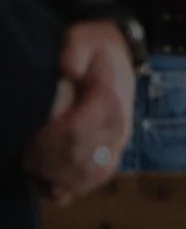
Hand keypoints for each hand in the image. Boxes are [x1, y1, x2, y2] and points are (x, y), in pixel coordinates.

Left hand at [23, 18, 135, 203]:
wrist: (118, 55)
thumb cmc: (94, 49)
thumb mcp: (83, 39)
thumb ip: (75, 53)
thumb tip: (69, 71)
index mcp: (111, 100)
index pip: (76, 131)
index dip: (45, 141)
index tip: (26, 139)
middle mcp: (119, 126)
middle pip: (80, 157)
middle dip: (45, 162)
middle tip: (22, 156)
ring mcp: (118, 143)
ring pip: (90, 174)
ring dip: (57, 178)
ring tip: (33, 171)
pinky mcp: (113, 153)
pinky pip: (98, 179)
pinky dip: (73, 188)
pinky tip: (51, 188)